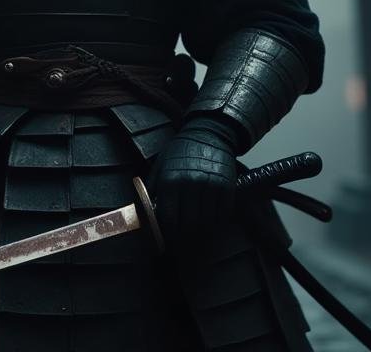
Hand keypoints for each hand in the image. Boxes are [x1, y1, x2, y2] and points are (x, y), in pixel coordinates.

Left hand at [145, 114, 242, 253]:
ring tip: (197, 229)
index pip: (168, 219)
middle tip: (183, 237)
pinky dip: (217, 220)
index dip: (168, 232)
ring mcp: (209, 185)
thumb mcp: (160, 165)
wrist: (209, 133)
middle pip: (188, 224)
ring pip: (206, 222)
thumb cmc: (180, 151)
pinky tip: (211, 218)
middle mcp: (190, 184)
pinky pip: (222, 213)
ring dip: (201, 229)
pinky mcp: (226, 186)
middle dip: (184, 234)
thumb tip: (144, 214)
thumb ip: (152, 189)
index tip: (168, 237)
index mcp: (169, 181)